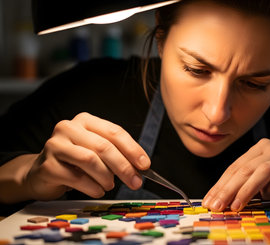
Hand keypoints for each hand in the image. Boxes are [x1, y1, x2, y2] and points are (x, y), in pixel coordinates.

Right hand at [25, 112, 150, 199]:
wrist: (42, 173)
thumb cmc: (75, 162)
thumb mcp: (96, 151)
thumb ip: (117, 154)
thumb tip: (141, 168)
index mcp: (85, 121)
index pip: (115, 132)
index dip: (133, 149)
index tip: (145, 165)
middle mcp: (69, 128)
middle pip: (104, 146)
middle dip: (124, 167)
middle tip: (136, 182)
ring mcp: (55, 145)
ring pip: (90, 160)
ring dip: (106, 177)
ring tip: (110, 185)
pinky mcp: (48, 166)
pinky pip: (77, 178)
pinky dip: (93, 187)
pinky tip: (98, 190)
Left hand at [202, 138, 269, 210]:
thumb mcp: (265, 183)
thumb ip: (247, 186)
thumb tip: (223, 201)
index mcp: (259, 150)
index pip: (235, 168)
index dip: (220, 185)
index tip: (209, 202)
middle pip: (245, 169)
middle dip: (228, 189)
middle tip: (218, 206)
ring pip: (263, 170)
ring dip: (247, 189)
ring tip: (237, 205)